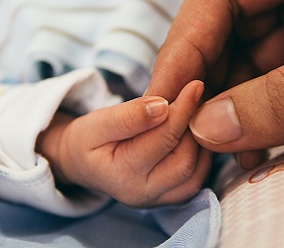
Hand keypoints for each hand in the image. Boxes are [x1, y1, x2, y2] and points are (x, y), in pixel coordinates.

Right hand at [37, 80, 210, 206]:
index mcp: (122, 175)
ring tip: (195, 112)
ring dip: (201, 140)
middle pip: (185, 160)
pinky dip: (201, 154)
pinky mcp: (170, 198)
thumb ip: (128, 116)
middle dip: (194, 126)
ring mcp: (158, 200)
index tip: (194, 85)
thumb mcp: (98, 122)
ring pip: (196, 172)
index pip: (163, 139)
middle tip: (197, 97)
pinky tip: (193, 132)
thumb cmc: (88, 139)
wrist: (82, 162)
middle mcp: (143, 194)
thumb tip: (163, 106)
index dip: (182, 109)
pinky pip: (197, 179)